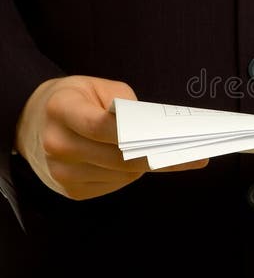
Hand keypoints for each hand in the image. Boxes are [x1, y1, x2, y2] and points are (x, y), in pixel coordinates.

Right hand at [13, 75, 208, 199]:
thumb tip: (156, 130)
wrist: (35, 121)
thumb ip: (126, 104)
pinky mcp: (71, 191)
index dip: (139, 134)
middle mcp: (57, 144)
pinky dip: (129, 174)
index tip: (173, 139)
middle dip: (157, 155)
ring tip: (168, 152)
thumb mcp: (97, 86)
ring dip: (146, 165)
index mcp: (61, 110)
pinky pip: (114, 185)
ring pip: (122, 175)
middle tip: (194, 153)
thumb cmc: (75, 99)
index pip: (102, 126)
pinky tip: (136, 161)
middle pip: (118, 158)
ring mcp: (62, 172)